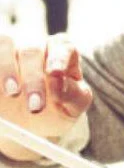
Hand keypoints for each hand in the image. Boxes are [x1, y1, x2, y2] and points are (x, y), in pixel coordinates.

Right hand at [0, 32, 92, 160]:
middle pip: (32, 51)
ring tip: (13, 93)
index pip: (62, 46)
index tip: (56, 73)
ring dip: (7, 68)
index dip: (59, 57)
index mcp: (61, 52)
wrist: (30, 123)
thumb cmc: (58, 108)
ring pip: (5, 44)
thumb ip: (73, 94)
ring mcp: (11, 53)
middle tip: (35, 107)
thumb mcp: (73, 106)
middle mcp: (36, 47)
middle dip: (33, 79)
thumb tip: (60, 85)